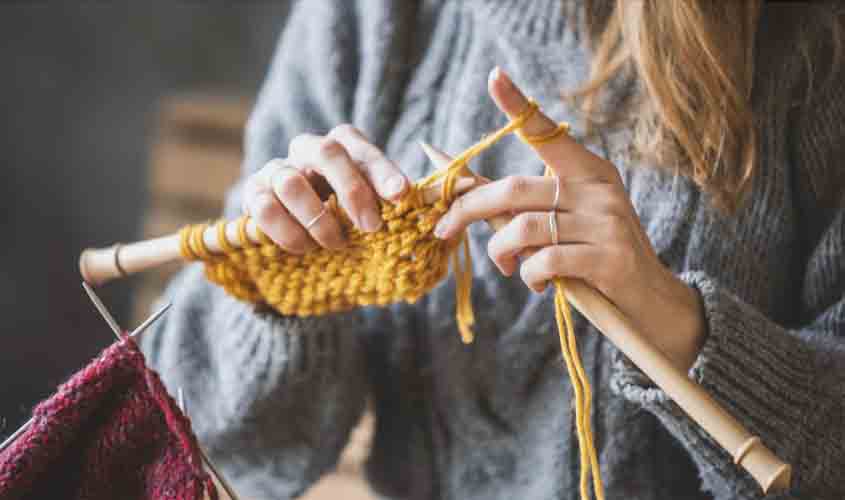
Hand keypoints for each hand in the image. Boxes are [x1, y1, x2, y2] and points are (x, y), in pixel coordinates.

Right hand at [242, 125, 408, 253]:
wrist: (301, 238)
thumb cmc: (346, 217)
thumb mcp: (372, 207)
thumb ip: (391, 201)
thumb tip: (416, 201)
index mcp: (341, 146)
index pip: (361, 148)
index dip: (382, 170)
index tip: (401, 194)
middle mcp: (307, 150)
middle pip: (327, 152)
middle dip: (353, 191)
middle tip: (371, 227)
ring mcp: (277, 170)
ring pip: (292, 183)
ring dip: (318, 219)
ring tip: (335, 244)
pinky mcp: (253, 195)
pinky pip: (264, 209)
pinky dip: (288, 232)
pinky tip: (305, 248)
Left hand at [434, 67, 705, 371]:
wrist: (649, 298)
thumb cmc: (593, 255)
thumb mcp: (563, 220)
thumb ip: (517, 203)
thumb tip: (461, 181)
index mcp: (587, 170)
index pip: (547, 132)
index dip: (518, 106)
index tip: (494, 76)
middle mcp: (598, 188)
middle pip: (514, 188)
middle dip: (467, 209)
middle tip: (443, 229)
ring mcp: (607, 222)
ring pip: (525, 228)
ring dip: (500, 252)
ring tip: (506, 266)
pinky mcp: (610, 258)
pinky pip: (546, 261)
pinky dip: (528, 275)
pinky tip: (535, 282)